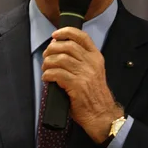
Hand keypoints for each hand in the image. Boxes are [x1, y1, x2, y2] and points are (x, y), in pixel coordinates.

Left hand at [42, 27, 122, 142]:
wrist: (102, 115)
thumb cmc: (94, 95)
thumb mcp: (94, 72)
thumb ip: (81, 60)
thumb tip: (59, 49)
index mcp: (96, 58)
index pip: (82, 37)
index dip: (66, 32)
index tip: (55, 35)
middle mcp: (91, 63)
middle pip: (68, 46)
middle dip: (52, 48)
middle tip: (46, 55)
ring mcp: (84, 74)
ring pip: (60, 58)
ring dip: (48, 62)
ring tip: (45, 68)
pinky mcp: (76, 85)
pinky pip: (57, 73)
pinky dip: (48, 74)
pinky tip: (46, 78)